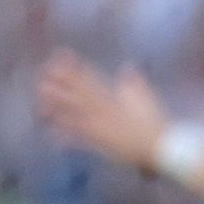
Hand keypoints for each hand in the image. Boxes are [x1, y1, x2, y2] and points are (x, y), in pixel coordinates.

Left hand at [37, 54, 167, 171]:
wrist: (161, 148)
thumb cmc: (156, 124)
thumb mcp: (147, 99)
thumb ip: (135, 83)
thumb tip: (128, 67)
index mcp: (114, 99)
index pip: (91, 80)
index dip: (74, 68)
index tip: (62, 56)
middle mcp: (103, 111)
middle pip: (78, 93)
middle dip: (61, 82)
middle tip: (44, 71)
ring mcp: (100, 127)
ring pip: (74, 113)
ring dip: (57, 104)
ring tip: (42, 94)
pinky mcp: (100, 144)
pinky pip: (80, 140)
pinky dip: (67, 138)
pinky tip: (53, 135)